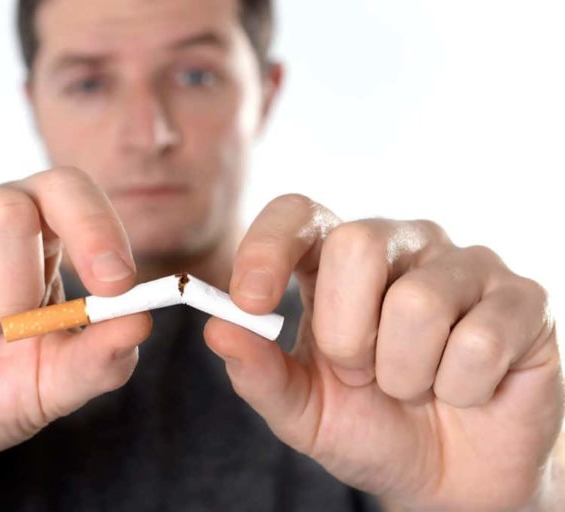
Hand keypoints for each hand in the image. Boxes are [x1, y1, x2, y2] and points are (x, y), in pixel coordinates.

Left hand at [205, 194, 562, 509]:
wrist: (446, 479)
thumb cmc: (370, 429)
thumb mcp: (301, 410)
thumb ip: (257, 371)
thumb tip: (217, 327)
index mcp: (336, 262)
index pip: (299, 213)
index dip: (268, 246)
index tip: (249, 301)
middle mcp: (400, 246)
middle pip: (357, 244)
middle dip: (347, 334)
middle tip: (362, 375)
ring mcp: (464, 266)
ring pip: (418, 301)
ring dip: (405, 373)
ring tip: (415, 386)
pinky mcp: (521, 299)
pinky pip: (479, 339)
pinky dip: (461, 388)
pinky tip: (465, 390)